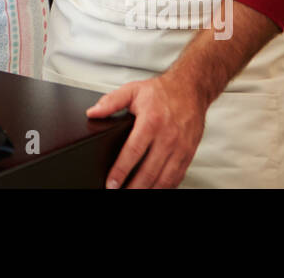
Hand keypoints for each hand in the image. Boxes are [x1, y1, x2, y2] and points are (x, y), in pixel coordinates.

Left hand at [86, 74, 208, 188]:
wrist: (190, 89)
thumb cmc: (162, 91)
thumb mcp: (133, 91)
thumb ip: (111, 102)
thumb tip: (93, 112)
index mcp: (151, 122)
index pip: (133, 152)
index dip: (120, 171)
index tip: (111, 183)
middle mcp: (167, 137)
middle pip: (148, 171)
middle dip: (133, 187)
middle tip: (120, 193)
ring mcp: (180, 147)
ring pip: (164, 178)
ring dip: (149, 190)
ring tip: (135, 194)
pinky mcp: (189, 153)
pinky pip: (177, 176)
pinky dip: (166, 186)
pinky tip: (155, 189)